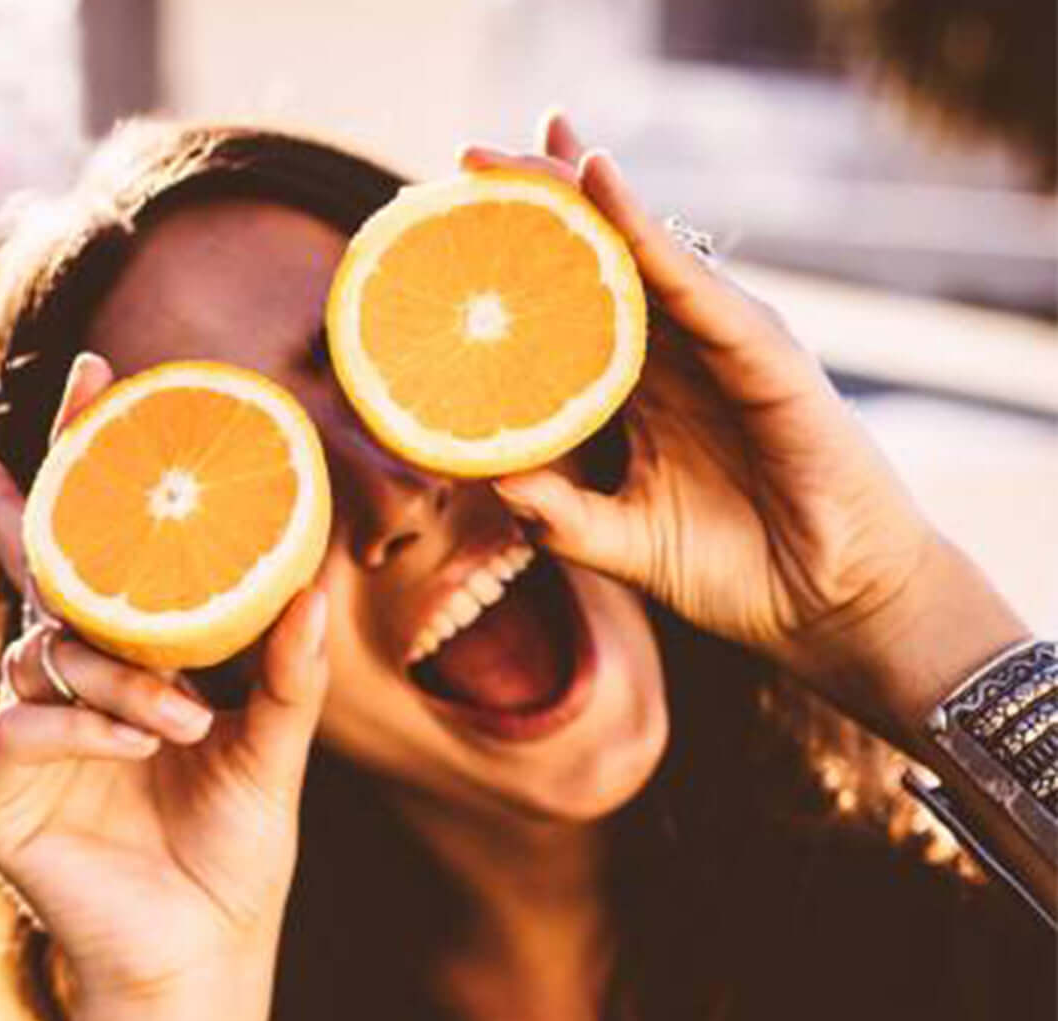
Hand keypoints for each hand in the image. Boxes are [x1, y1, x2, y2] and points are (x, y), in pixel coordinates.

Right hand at [0, 354, 327, 1020]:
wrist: (210, 939)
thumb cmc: (239, 836)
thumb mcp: (276, 739)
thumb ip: (288, 665)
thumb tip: (311, 576)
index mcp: (137, 656)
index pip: (110, 551)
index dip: (96, 466)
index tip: (101, 378)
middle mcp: (74, 679)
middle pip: (39, 572)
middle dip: (17, 504)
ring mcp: (33, 730)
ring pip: (52, 650)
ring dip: (120, 673)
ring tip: (186, 719)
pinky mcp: (2, 788)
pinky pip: (31, 720)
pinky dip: (93, 724)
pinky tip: (145, 745)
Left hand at [465, 113, 1027, 744]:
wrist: (829, 606)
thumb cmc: (735, 571)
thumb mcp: (624, 543)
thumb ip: (558, 515)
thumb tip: (485, 478)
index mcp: (644, 391)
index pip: (572, 309)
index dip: (521, 262)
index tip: (454, 219)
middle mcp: (679, 354)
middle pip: (600, 262)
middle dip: (540, 203)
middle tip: (468, 158)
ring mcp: (723, 345)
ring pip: (643, 253)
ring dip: (579, 198)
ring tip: (515, 152)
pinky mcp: (766, 355)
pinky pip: (696, 287)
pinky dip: (648, 235)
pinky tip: (599, 182)